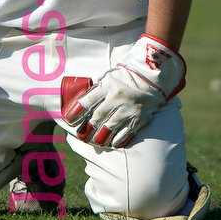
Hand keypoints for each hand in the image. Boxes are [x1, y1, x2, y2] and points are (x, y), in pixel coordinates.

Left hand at [61, 35, 185, 147]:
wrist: (150, 76)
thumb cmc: (124, 77)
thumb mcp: (108, 78)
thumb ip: (96, 90)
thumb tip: (81, 103)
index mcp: (106, 86)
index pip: (87, 101)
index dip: (76, 112)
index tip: (69, 120)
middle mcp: (117, 97)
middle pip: (97, 116)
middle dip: (87, 127)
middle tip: (81, 135)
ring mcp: (129, 108)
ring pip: (111, 127)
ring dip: (101, 136)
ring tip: (95, 141)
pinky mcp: (140, 117)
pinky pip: (127, 132)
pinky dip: (119, 139)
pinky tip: (112, 143)